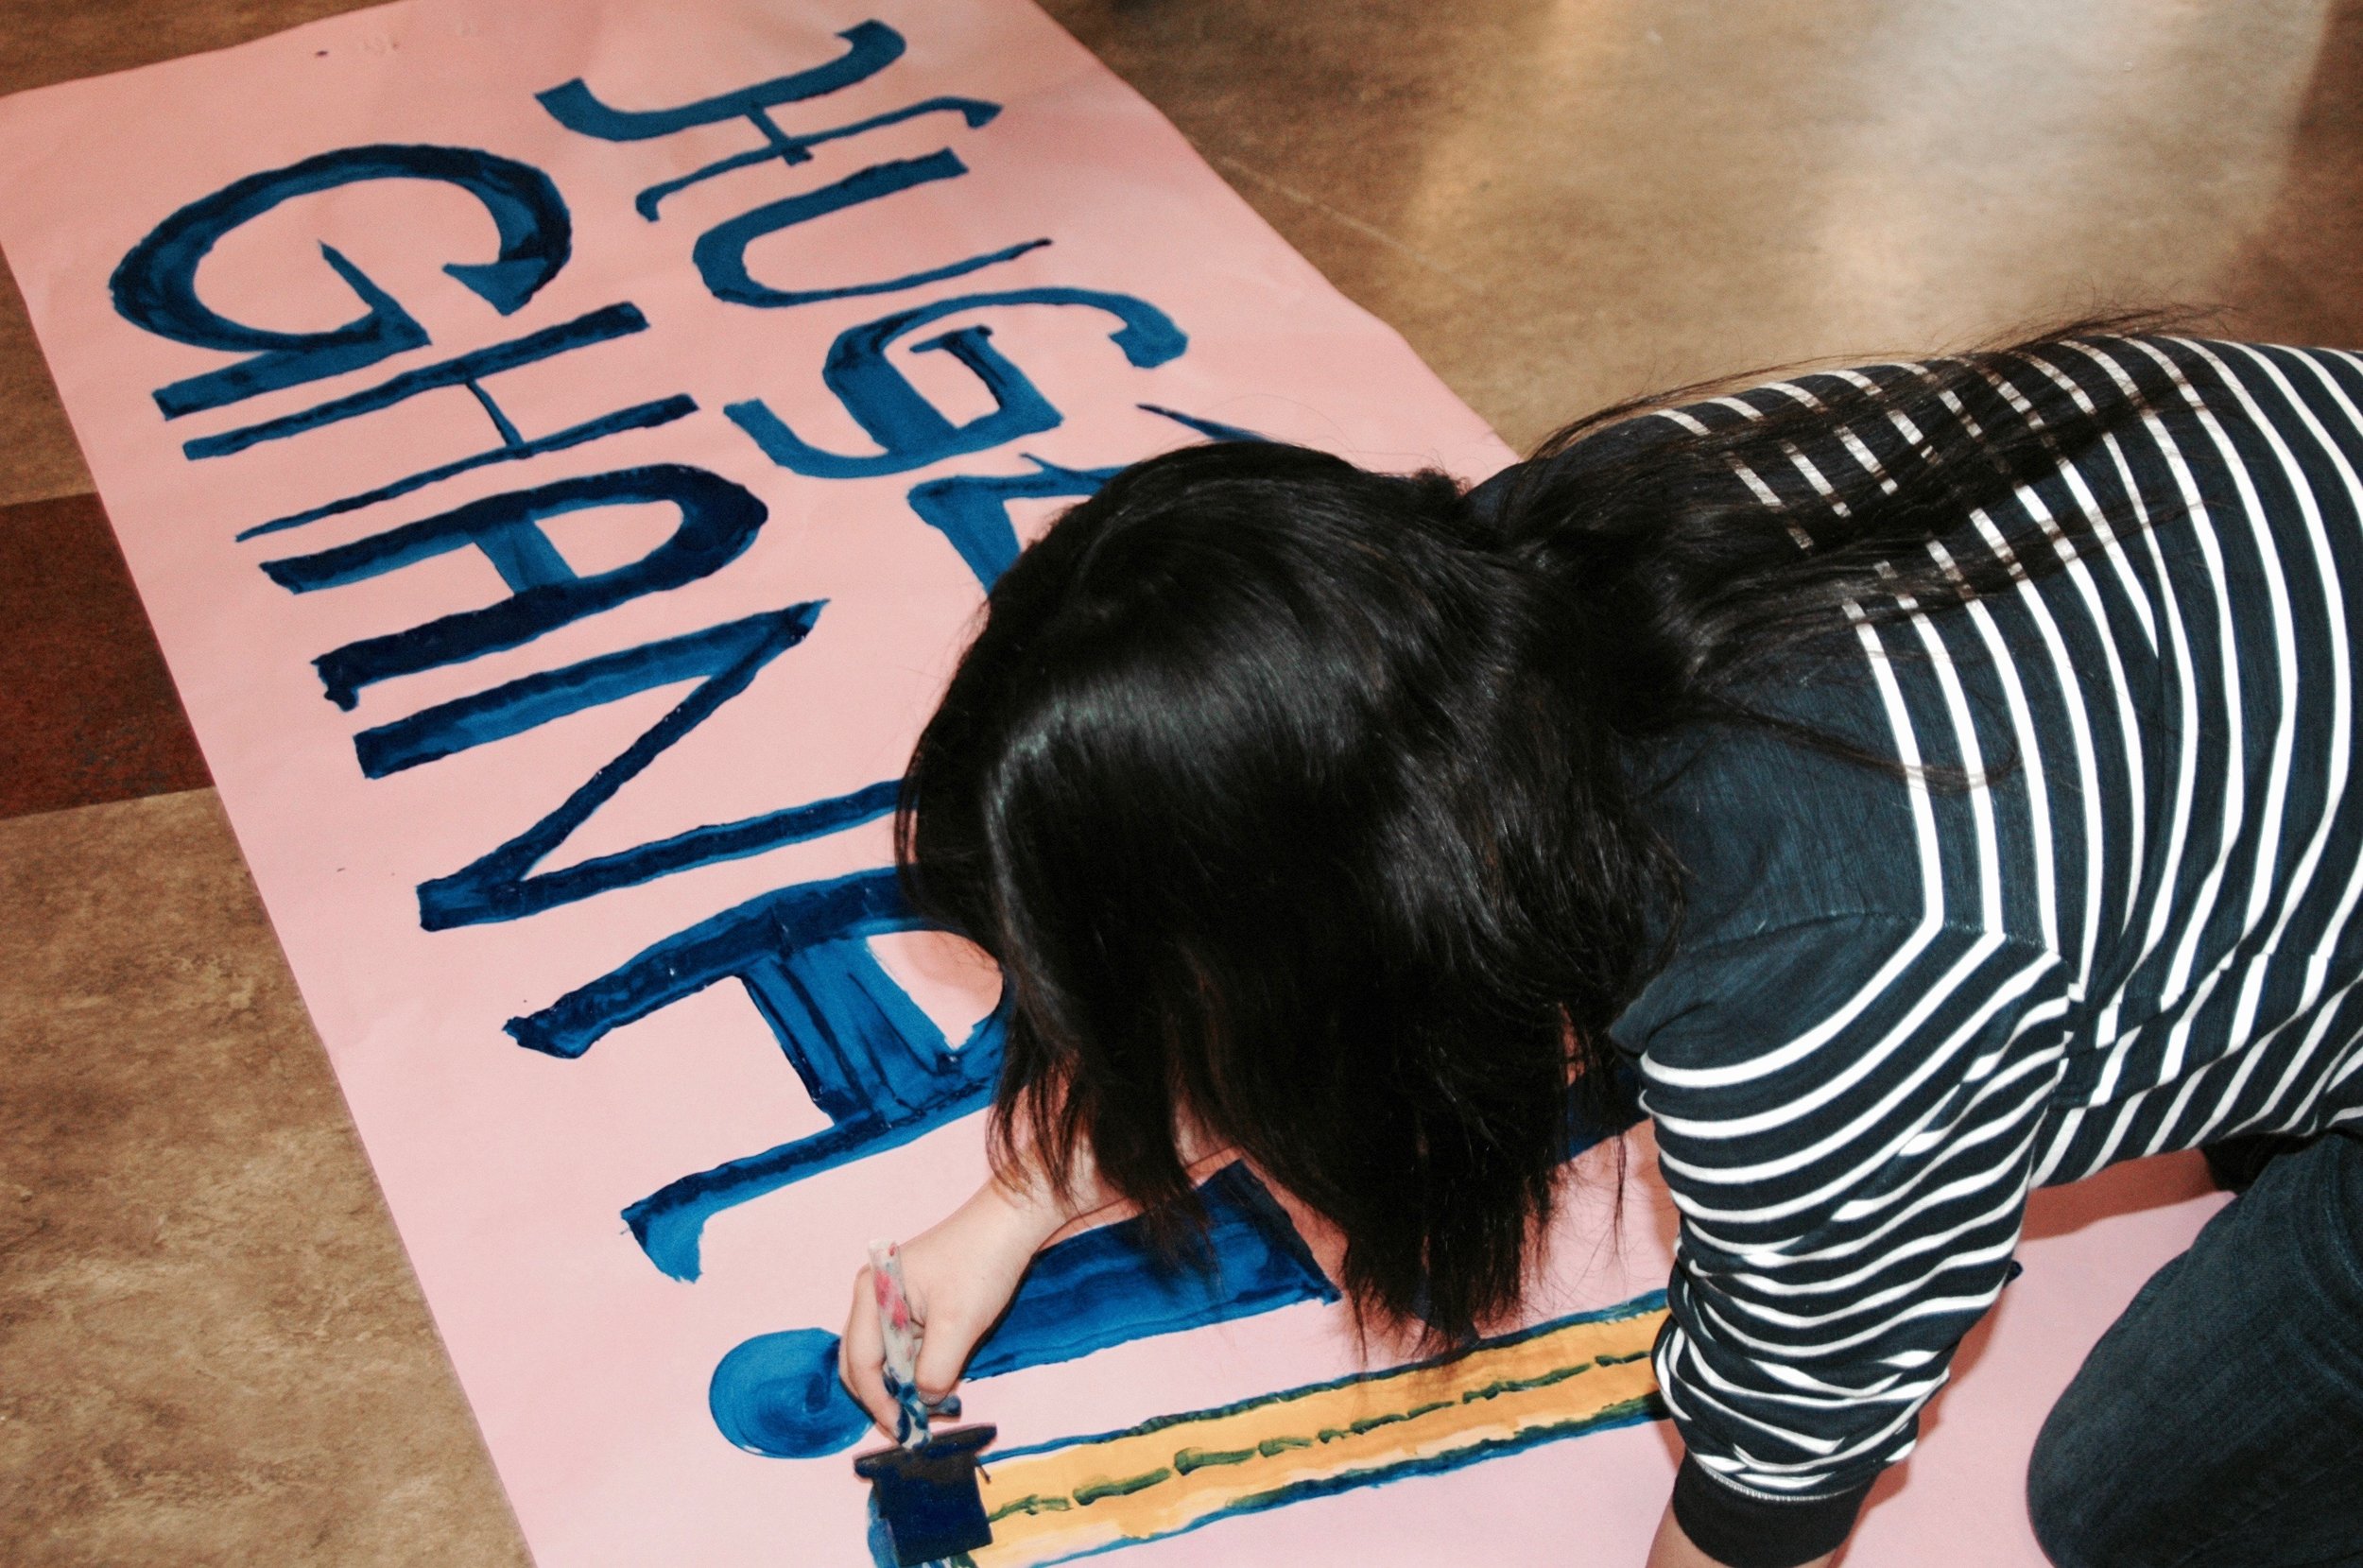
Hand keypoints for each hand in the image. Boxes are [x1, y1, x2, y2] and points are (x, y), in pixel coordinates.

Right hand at [837, 1171, 1079, 1437]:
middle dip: (882, 1398)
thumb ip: (934, 1370)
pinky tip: (934, 1385)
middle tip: (907, 1429)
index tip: (901, 1430)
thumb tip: (922, 1402)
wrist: (1010, 1224)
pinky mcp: (911, 1303)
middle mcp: (872, 1295)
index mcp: (872, 1293)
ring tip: (924, 1413)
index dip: (877, 1402)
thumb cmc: (981, 1265)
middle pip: (861, 1361)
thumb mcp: (958, 1324)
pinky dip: (914, 1369)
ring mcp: (890, 1299)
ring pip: (883, 1356)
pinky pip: (903, 1346)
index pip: (860, 1362)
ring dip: (900, 1386)